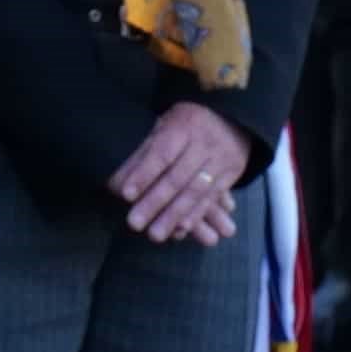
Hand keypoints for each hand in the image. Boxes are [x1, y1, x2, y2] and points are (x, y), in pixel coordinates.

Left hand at [108, 99, 247, 248]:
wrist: (233, 116)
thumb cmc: (185, 122)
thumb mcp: (164, 124)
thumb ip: (144, 151)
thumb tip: (117, 179)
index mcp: (183, 126)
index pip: (162, 154)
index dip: (144, 175)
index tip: (126, 195)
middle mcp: (204, 143)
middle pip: (177, 178)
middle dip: (154, 202)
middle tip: (134, 224)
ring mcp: (221, 159)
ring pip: (195, 192)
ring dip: (174, 216)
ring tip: (154, 235)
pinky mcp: (232, 174)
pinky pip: (212, 197)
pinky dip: (196, 215)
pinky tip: (181, 230)